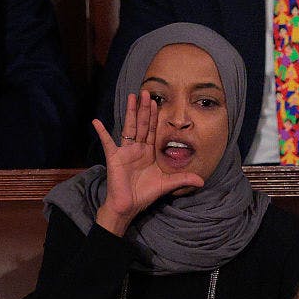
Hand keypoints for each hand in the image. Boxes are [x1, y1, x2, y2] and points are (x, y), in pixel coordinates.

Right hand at [93, 90, 203, 235]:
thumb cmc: (145, 194)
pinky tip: (96, 122)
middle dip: (145, 108)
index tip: (157, 102)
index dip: (155, 117)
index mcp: (149, 153)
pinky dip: (102, 132)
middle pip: (142, 125)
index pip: (153, 130)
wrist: (129, 206)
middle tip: (146, 92)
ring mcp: (125, 152)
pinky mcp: (114, 157)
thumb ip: (184, 179)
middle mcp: (137, 149)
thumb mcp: (168, 184)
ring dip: (130, 112)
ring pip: (129, 127)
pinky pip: (107, 142)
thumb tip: (203, 181)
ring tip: (131, 97)